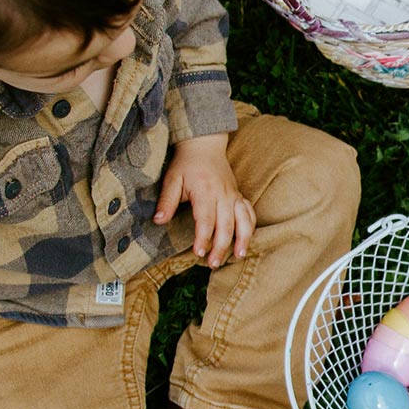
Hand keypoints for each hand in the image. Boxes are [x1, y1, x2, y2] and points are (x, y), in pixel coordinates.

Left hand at [156, 132, 254, 265]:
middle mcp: (223, 194)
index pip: (206, 220)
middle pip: (226, 225)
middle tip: (213, 263)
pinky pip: (249, 213)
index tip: (198, 253)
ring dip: (243, 239)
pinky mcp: (239, 195)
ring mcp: (233, 195)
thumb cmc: (186, 163)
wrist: (204, 145)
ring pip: (243, 220)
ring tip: (239, 256)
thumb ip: (166, 201)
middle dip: (221, 246)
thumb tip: (158, 220)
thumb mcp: (172, 179)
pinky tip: (246, 241)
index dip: (203, 238)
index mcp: (205, 191)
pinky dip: (250, 228)